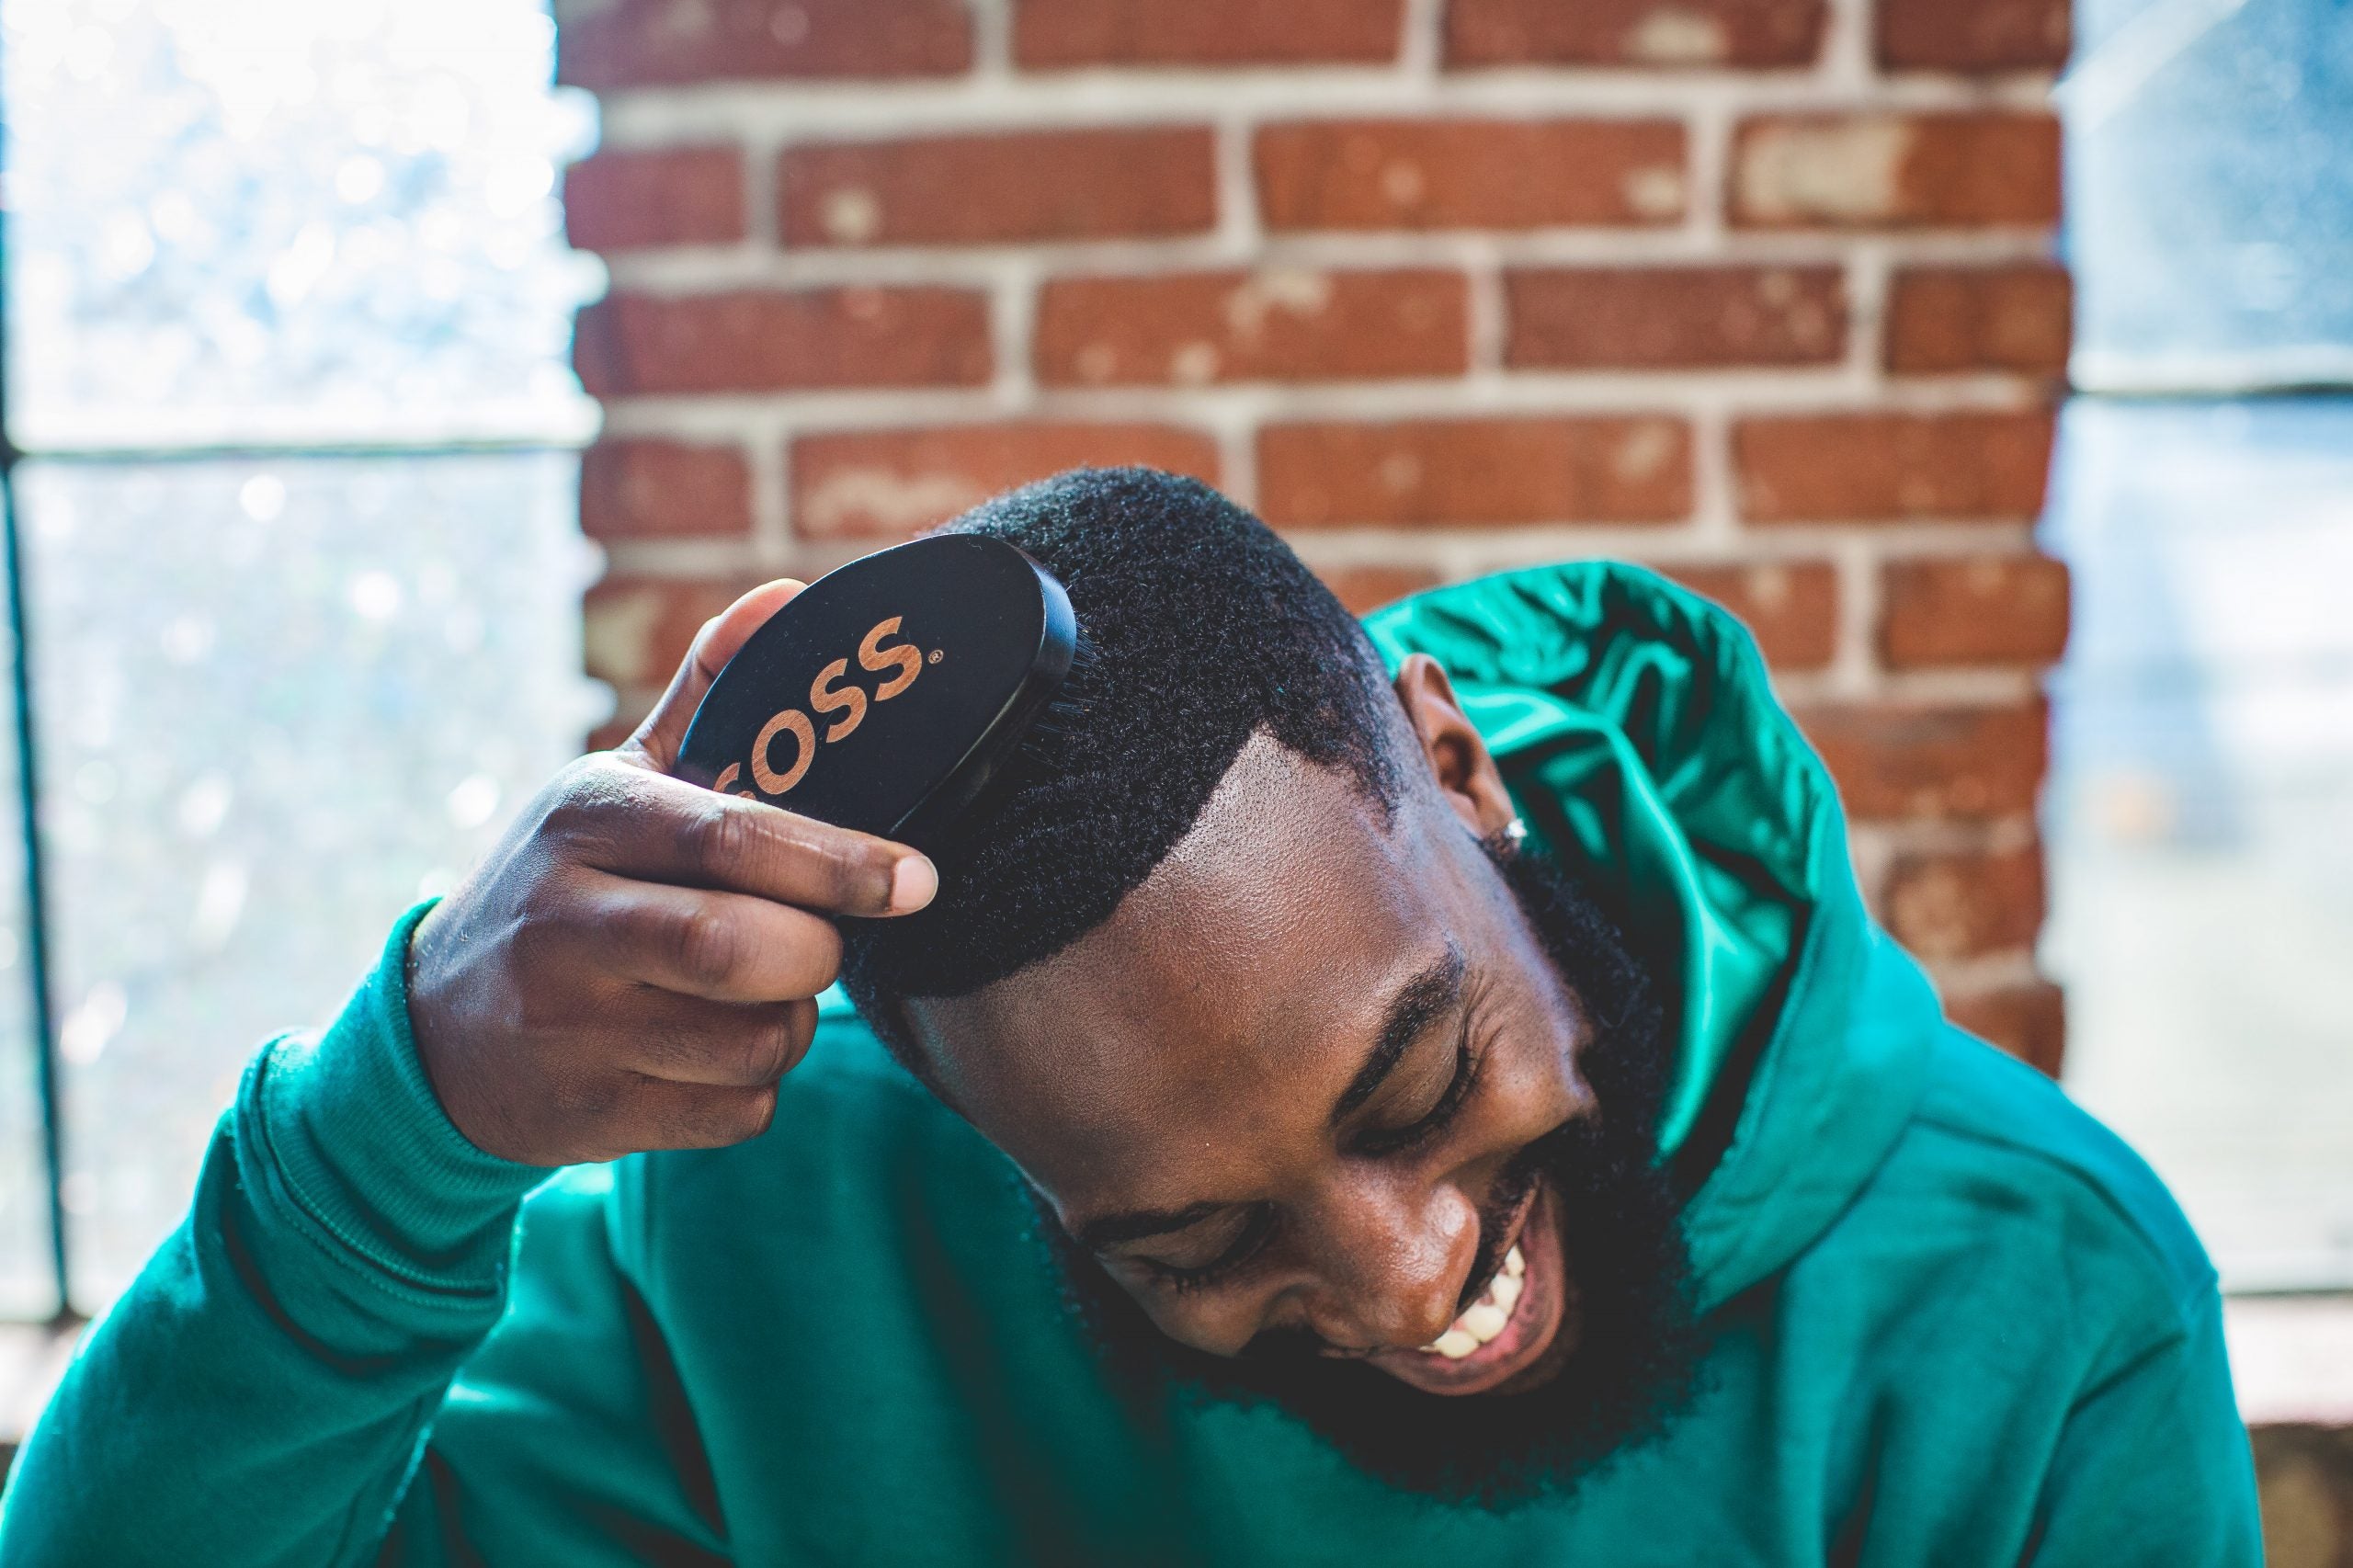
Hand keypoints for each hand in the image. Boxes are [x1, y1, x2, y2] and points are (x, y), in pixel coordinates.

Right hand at [405, 580, 936, 1164]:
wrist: (437, 1032)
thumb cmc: (565, 887)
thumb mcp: (613, 784)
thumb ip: (705, 696)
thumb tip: (787, 599)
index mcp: (587, 819)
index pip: (728, 839)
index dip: (837, 862)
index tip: (917, 879)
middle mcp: (566, 923)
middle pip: (745, 951)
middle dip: (816, 953)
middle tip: (818, 940)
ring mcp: (571, 1030)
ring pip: (756, 1041)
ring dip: (793, 1022)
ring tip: (759, 991)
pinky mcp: (590, 1117)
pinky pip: (739, 1112)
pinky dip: (757, 1086)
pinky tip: (712, 1048)